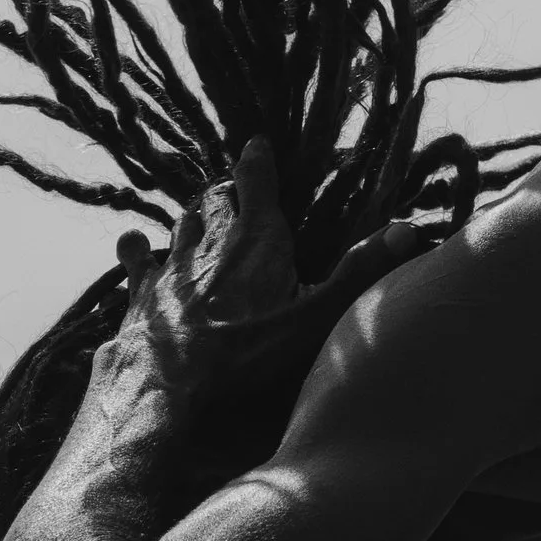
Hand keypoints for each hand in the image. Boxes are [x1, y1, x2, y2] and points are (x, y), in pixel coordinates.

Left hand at [117, 140, 451, 410]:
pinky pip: (136, 259)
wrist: (163, 396)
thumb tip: (407, 230)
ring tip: (197, 212)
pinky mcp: (139, 298)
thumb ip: (359, 277)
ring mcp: (169, 269)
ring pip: (179, 225)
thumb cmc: (245, 362)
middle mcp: (209, 246)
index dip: (258, 162)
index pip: (256, 185)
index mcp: (256, 244)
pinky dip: (138, 248)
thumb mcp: (315, 323)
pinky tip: (133, 244)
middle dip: (225, 192)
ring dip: (190, 217)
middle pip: (213, 201)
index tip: (257, 143)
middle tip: (233, 189)